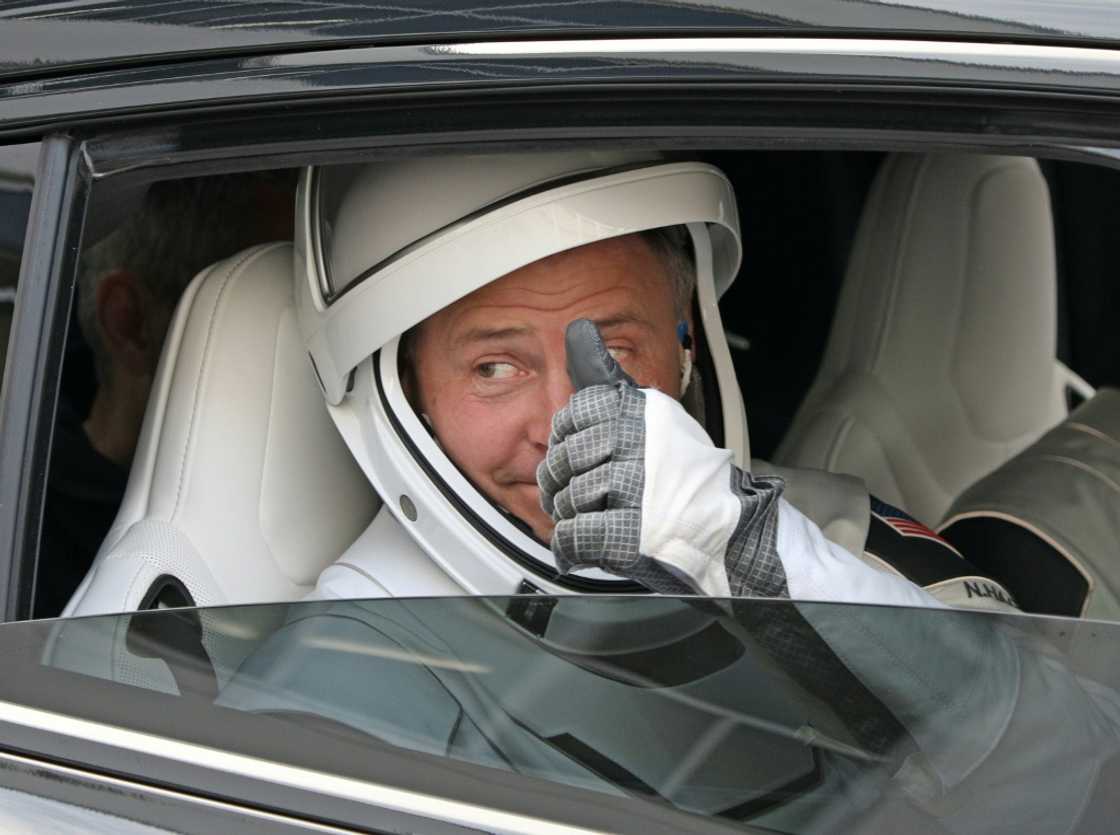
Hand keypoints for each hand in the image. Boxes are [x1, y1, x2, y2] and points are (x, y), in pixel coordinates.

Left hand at [537, 319, 788, 596]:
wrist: (729, 525)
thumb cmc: (683, 471)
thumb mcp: (648, 411)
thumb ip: (604, 375)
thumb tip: (578, 329)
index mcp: (638, 408)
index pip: (572, 415)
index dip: (571, 440)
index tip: (587, 453)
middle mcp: (636, 441)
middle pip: (565, 459)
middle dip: (565, 482)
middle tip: (583, 493)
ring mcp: (634, 488)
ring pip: (568, 498)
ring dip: (573, 515)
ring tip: (595, 517)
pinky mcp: (630, 533)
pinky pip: (574, 535)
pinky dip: (573, 546)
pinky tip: (589, 543)